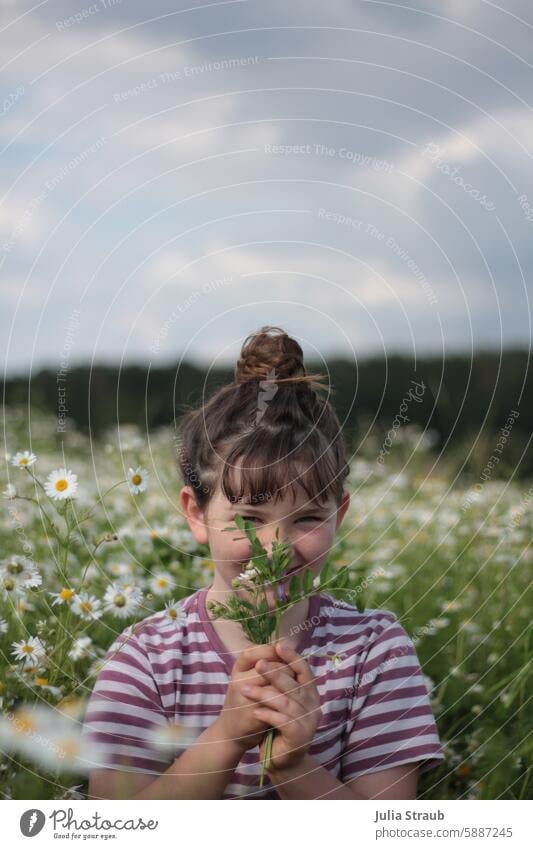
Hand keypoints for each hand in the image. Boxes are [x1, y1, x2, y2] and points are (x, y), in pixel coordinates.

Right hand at [216, 644, 296, 752]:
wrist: (230, 733)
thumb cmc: (243, 701)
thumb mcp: (245, 678)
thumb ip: (262, 664)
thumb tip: (287, 646)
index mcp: (237, 669)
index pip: (251, 652)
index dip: (268, 650)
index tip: (282, 649)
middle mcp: (238, 681)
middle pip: (269, 666)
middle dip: (286, 668)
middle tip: (295, 673)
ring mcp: (245, 698)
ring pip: (275, 685)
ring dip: (290, 686)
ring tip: (296, 689)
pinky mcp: (253, 714)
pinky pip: (276, 703)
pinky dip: (287, 701)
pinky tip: (292, 703)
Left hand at [241, 640, 321, 772]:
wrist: (281, 760)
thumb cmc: (278, 725)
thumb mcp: (280, 700)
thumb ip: (281, 681)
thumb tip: (270, 652)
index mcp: (311, 693)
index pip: (304, 670)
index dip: (292, 657)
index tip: (278, 645)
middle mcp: (314, 705)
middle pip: (294, 684)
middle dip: (275, 672)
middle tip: (258, 664)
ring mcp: (309, 722)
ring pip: (286, 702)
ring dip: (264, 694)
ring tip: (245, 690)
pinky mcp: (300, 736)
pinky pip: (282, 721)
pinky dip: (268, 715)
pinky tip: (256, 713)